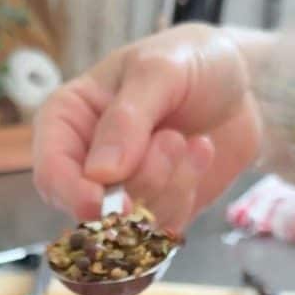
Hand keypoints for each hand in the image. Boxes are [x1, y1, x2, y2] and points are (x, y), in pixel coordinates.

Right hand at [33, 24, 262, 232]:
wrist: (243, 84)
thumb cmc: (192, 62)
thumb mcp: (159, 70)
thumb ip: (127, 118)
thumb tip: (100, 174)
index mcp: (68, 121)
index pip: (51, 172)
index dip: (71, 193)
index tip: (102, 202)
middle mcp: (86, 164)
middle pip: (89, 209)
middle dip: (138, 184)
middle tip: (172, 141)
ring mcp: (121, 193)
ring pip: (128, 225)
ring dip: (168, 185)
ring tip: (187, 141)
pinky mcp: (155, 213)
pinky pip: (160, 231)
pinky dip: (185, 195)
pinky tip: (199, 156)